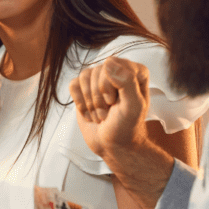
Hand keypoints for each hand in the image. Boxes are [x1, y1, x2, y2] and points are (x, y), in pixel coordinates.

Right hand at [70, 57, 173, 208]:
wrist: (112, 145)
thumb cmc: (126, 127)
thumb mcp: (133, 107)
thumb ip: (127, 82)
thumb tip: (108, 63)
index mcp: (135, 72)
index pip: (112, 64)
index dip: (109, 85)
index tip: (114, 102)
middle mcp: (117, 72)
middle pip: (97, 71)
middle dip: (99, 97)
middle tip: (108, 112)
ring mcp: (99, 80)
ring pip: (84, 76)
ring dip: (90, 102)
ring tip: (100, 114)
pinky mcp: (84, 89)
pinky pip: (73, 84)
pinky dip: (80, 102)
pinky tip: (89, 112)